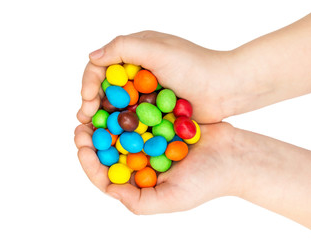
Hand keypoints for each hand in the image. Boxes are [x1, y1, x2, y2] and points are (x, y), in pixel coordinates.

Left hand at [74, 122, 241, 213]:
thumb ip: (140, 202)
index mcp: (141, 183)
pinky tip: (118, 100)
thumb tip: (110, 190)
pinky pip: (139, 118)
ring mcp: (151, 143)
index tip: (83, 148)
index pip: (107, 177)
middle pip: (110, 153)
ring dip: (106, 123)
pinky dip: (127, 110)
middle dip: (92, 141)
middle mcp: (143, 163)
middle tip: (81, 127)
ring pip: (121, 134)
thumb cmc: (207, 181)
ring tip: (94, 111)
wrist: (234, 156)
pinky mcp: (161, 126)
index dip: (91, 164)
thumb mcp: (173, 199)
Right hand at [78, 31, 243, 123]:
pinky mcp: (156, 109)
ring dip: (103, 116)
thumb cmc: (195, 66)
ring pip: (118, 104)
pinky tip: (114, 136)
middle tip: (84, 119)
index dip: (90, 82)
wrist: (226, 88)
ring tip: (92, 130)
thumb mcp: (158, 50)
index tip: (87, 100)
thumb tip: (92, 56)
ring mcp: (147, 92)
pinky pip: (133, 117)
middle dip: (92, 102)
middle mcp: (139, 72)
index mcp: (137, 53)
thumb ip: (124, 48)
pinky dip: (121, 126)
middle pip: (107, 87)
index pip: (103, 66)